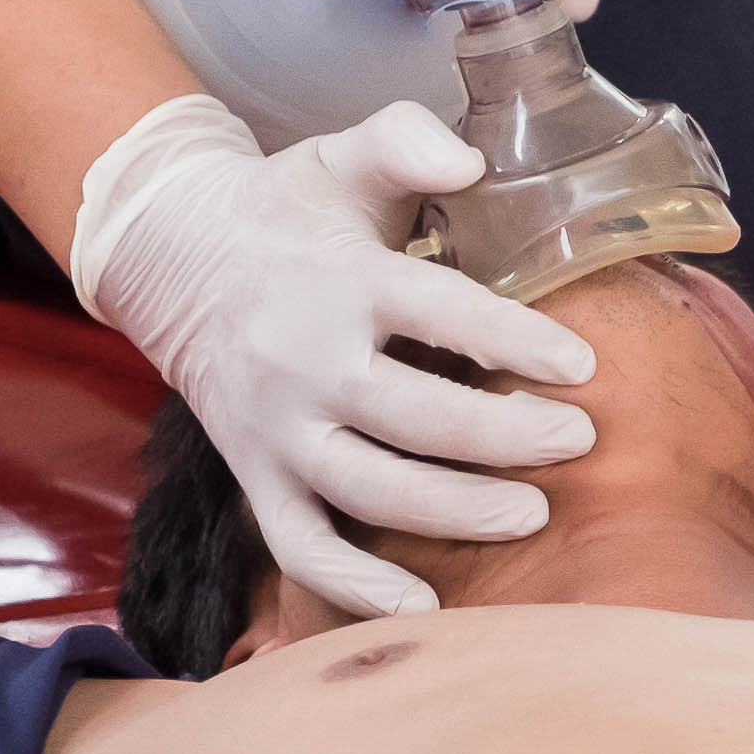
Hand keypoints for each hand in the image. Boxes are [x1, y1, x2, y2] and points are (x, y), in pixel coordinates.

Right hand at [69, 93, 597, 617]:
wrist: (171, 257)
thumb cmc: (286, 211)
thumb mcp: (342, 157)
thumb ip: (408, 145)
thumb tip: (471, 163)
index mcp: (340, 281)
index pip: (439, 312)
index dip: (514, 342)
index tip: (581, 368)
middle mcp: (306, 362)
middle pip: (415, 415)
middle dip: (505, 436)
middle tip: (577, 441)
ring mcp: (278, 429)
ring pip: (369, 488)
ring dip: (453, 510)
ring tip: (531, 513)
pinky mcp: (256, 476)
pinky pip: (300, 547)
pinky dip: (356, 588)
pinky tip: (424, 608)